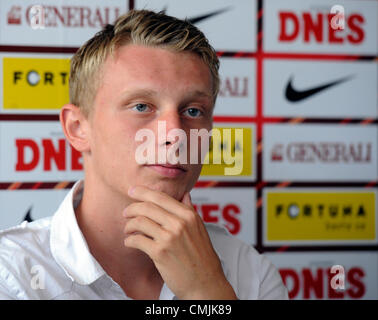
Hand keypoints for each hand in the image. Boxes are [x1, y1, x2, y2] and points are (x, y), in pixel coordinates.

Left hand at [122, 185, 236, 299]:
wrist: (205, 282)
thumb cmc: (202, 257)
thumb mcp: (200, 228)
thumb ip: (190, 210)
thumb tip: (185, 194)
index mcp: (188, 215)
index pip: (161, 197)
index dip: (143, 192)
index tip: (133, 191)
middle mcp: (179, 223)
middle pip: (147, 207)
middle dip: (131, 208)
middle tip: (126, 212)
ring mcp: (169, 238)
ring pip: (139, 222)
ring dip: (128, 225)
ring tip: (128, 229)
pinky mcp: (160, 253)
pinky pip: (137, 240)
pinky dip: (129, 240)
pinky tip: (130, 243)